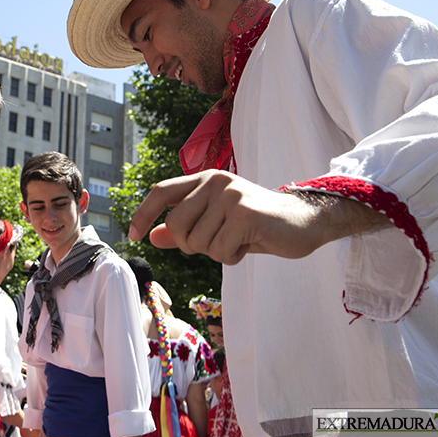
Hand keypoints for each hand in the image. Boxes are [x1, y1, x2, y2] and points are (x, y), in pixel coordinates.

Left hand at [128, 170, 386, 264]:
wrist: (304, 222)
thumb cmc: (257, 224)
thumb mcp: (217, 223)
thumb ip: (185, 227)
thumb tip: (152, 236)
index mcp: (204, 179)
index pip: (161, 192)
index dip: (143, 213)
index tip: (133, 235)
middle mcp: (214, 182)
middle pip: (176, 225)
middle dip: (191, 245)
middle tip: (216, 243)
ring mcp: (229, 196)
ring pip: (198, 243)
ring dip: (217, 252)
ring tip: (238, 240)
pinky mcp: (244, 214)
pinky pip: (220, 251)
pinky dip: (232, 257)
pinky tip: (249, 244)